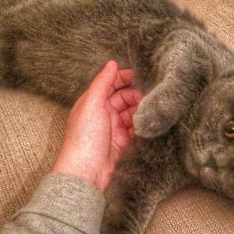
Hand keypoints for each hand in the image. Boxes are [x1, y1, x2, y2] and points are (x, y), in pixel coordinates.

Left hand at [52, 61, 142, 191]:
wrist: (86, 170)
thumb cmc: (85, 136)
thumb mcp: (92, 103)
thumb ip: (102, 82)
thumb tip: (112, 63)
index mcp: (92, 102)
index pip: (110, 84)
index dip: (123, 78)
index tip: (138, 75)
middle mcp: (103, 113)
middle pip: (123, 98)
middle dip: (135, 95)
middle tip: (146, 97)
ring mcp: (113, 128)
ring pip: (132, 113)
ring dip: (140, 110)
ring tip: (148, 111)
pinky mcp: (122, 142)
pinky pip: (136, 129)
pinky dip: (142, 125)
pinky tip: (147, 123)